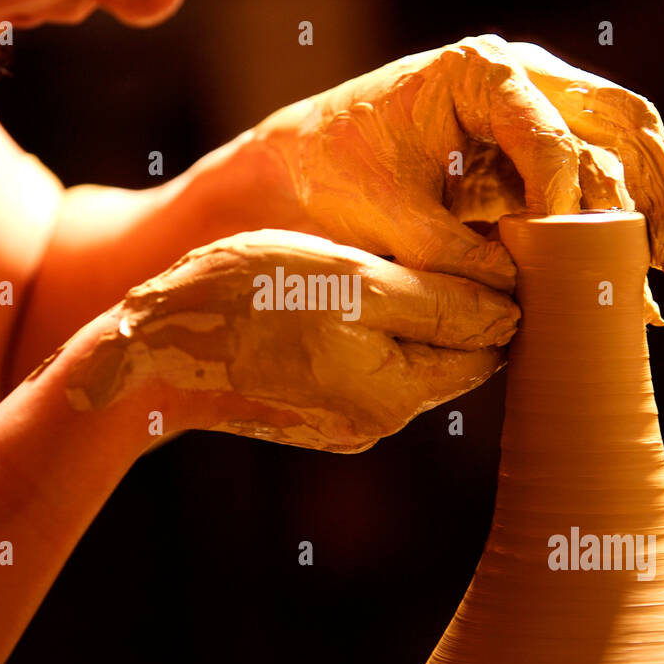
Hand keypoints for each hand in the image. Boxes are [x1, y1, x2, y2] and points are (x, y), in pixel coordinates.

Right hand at [63, 230, 519, 452]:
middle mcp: (380, 420)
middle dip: (452, 305)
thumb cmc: (247, 301)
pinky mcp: (315, 416)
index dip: (494, 290)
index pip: (488, 343)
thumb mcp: (351, 281)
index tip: (481, 239)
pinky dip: (366, 336)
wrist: (151, 353)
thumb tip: (512, 311)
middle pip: (451, 356)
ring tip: (377, 268)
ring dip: (406, 318)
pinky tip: (336, 300)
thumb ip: (438, 299)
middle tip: (431, 243)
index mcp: (398, 390)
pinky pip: (366, 370)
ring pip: (407, 360)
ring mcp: (345, 424)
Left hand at [250, 34, 663, 319]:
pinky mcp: (534, 136)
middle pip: (616, 119)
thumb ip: (450, 253)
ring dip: (650, 194)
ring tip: (659, 264)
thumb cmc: (332, 172)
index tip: (564, 256)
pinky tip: (640, 255)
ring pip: (622, 135)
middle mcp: (519, 74)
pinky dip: (625, 200)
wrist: (300, 160)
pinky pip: (599, 158)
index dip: (565, 203)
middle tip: (655, 260)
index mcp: (478, 72)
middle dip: (645, 189)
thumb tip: (519, 290)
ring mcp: (533, 100)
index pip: (550, 138)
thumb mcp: (384, 217)